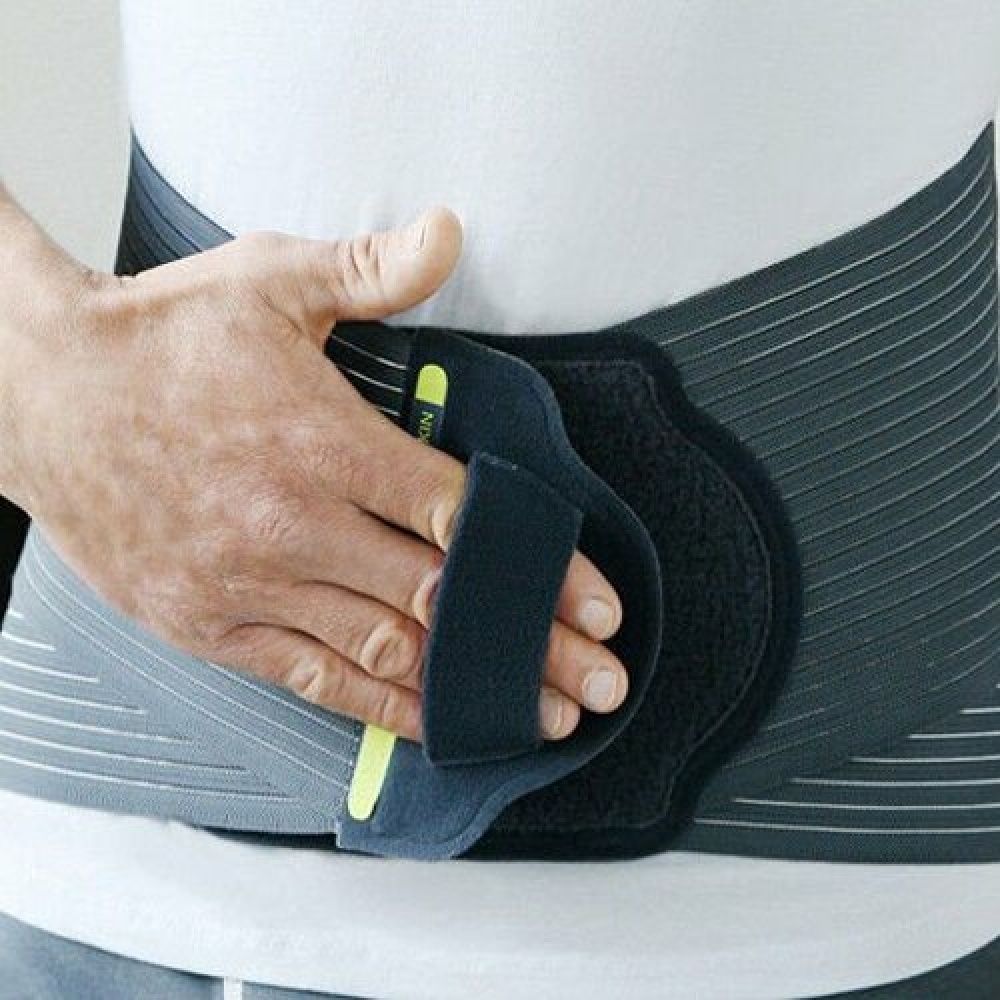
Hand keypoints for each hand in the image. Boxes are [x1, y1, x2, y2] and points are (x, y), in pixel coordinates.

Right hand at [11, 208, 627, 741]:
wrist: (38, 392)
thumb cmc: (160, 336)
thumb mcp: (270, 280)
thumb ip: (371, 271)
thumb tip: (452, 232)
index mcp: (323, 438)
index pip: (460, 513)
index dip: (536, 563)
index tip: (595, 603)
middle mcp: (293, 520)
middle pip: (439, 594)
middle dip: (529, 642)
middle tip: (600, 681)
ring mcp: (249, 581)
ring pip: (382, 648)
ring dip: (468, 685)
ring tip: (538, 714)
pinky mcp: (208, 620)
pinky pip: (308, 674)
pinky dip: (377, 705)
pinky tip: (429, 722)